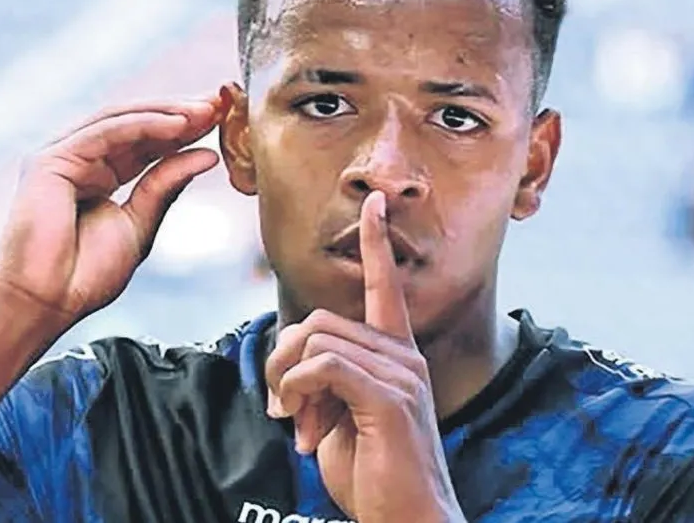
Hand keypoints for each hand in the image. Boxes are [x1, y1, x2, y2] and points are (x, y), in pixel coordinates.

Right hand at [0, 90, 226, 323]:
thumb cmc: (86, 274)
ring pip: (121, 120)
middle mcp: (80, 159)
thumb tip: (207, 155)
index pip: (147, 142)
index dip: (183, 129)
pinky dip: (144, 125)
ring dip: (166, 113)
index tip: (221, 119)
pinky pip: (106, 132)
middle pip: (135, 124)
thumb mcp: (140, 223)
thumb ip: (166, 186)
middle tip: (218, 105)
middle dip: (178, 113)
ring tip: (204, 112)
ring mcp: (63, 156)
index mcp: (100, 174)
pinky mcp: (50, 160)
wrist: (46, 301)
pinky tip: (178, 125)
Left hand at [265, 192, 463, 522]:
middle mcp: (404, 356)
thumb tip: (295, 366)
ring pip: (316, 340)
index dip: (378, 243)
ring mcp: (401, 375)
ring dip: (291, 387)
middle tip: (289, 414)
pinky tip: (306, 430)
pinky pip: (323, 366)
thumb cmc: (375, 476)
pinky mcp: (390, 398)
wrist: (407, 521)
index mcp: (396, 355)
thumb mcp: (343, 419)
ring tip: (301, 430)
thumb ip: (328, 383)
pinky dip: (300, 393)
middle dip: (286, 363)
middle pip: (319, 320)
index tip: (375, 203)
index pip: (386, 286)